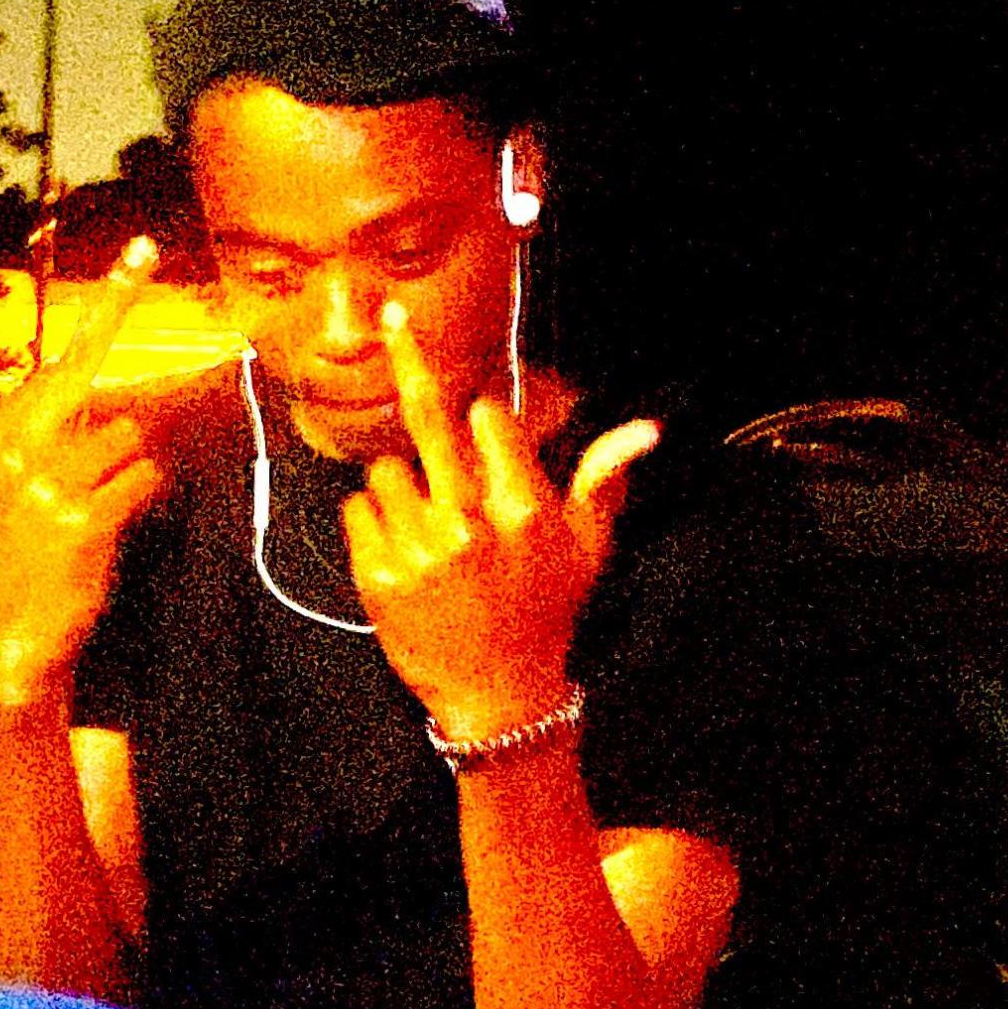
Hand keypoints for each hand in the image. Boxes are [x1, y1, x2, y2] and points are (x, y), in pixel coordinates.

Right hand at [0, 242, 169, 717]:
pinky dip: (142, 496)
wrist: (6, 643)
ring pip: (128, 436)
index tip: (141, 250)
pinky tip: (116, 521)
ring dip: (129, 465)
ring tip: (97, 503)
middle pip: (90, 373)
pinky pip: (142, 481)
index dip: (109, 304)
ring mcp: (46, 485)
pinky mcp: (82, 521)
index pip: (56, 361)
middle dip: (123, 324)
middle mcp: (11, 451)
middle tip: (151, 272)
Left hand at [339, 306, 657, 746]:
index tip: (482, 429)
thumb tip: (648, 427)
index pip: (487, 418)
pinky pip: (359, 510)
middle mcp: (470, 525)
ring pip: (386, 471)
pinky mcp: (377, 576)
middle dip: (410, 356)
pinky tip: (405, 555)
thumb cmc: (546, 613)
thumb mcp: (588, 549)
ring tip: (431, 533)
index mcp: (524, 511)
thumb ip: (605, 479)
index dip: (482, 420)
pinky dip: (374, 523)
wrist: (497, 697)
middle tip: (390, 311)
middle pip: (427, 417)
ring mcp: (419, 551)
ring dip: (403, 489)